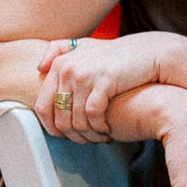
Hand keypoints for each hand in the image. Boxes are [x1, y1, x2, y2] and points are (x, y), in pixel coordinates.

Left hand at [35, 33, 172, 142]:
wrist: (148, 53)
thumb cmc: (117, 54)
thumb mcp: (84, 46)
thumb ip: (59, 51)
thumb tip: (39, 67)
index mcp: (60, 64)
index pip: (42, 106)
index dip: (51, 127)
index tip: (64, 136)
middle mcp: (68, 68)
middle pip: (58, 117)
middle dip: (71, 135)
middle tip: (85, 140)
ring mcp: (85, 75)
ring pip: (76, 119)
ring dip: (87, 134)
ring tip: (98, 137)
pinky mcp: (104, 81)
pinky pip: (93, 115)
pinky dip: (99, 127)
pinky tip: (107, 130)